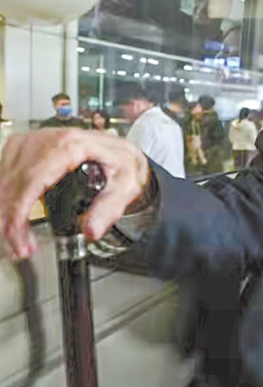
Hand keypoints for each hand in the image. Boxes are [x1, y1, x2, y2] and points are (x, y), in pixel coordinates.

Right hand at [0, 129, 149, 259]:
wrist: (121, 151)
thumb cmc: (122, 164)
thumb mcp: (127, 184)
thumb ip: (110, 208)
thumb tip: (92, 230)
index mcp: (69, 145)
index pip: (31, 179)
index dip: (19, 210)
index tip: (18, 234)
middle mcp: (46, 140)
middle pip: (12, 181)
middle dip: (8, 219)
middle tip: (17, 246)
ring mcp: (33, 142)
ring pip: (3, 179)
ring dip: (4, 212)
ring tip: (15, 240)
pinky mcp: (24, 148)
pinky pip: (4, 175)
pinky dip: (4, 200)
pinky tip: (11, 220)